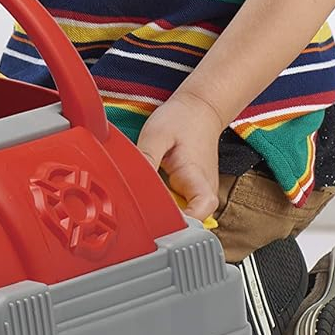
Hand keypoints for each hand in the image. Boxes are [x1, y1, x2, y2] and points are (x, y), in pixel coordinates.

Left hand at [135, 89, 224, 221]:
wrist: (200, 108)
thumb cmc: (182, 119)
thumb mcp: (156, 135)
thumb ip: (146, 160)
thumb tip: (131, 184)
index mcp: (199, 184)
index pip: (194, 222)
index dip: (171, 226)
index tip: (149, 220)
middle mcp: (204, 195)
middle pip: (183, 225)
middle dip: (159, 220)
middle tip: (137, 206)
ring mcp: (198, 195)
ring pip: (178, 216)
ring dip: (159, 210)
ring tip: (144, 194)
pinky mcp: (191, 192)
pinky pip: (176, 206)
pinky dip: (162, 200)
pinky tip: (151, 188)